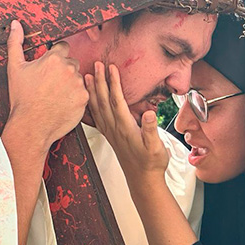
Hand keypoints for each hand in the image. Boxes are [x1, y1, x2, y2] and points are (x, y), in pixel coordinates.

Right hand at [5, 20, 87, 149]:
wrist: (30, 126)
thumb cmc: (22, 98)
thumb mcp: (15, 68)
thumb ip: (15, 43)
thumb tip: (16, 24)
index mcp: (54, 58)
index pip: (62, 48)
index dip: (55, 57)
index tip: (48, 69)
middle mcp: (69, 69)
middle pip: (71, 63)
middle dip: (63, 70)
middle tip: (50, 84)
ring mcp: (78, 84)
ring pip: (77, 78)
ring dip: (70, 83)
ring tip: (55, 95)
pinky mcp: (84, 99)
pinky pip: (82, 93)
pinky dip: (75, 97)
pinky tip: (62, 103)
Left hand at [86, 63, 168, 183]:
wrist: (143, 180)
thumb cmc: (151, 164)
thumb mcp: (157, 147)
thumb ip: (151, 130)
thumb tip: (148, 114)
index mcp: (125, 128)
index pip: (117, 101)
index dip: (113, 83)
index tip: (111, 68)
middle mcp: (114, 128)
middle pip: (104, 100)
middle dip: (100, 81)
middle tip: (96, 64)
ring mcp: (110, 132)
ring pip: (97, 107)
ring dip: (93, 90)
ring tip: (88, 76)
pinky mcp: (110, 136)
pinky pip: (96, 117)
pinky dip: (91, 106)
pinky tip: (87, 100)